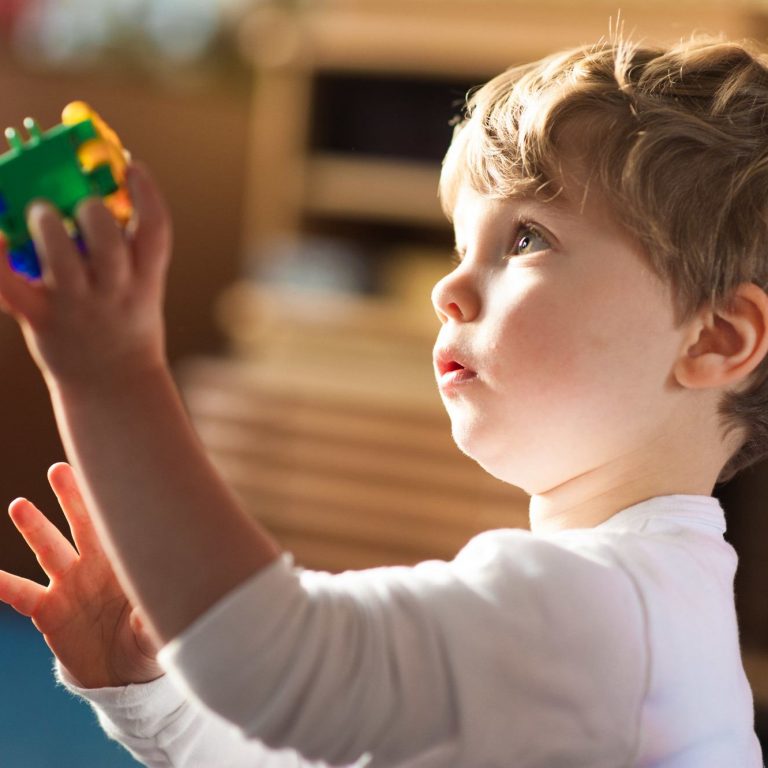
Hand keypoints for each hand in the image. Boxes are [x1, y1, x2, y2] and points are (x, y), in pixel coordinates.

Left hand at [0, 161, 171, 390]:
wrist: (114, 383)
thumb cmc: (124, 325)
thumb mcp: (142, 290)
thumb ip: (126, 252)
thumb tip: (93, 196)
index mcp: (145, 282)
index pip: (156, 233)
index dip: (148, 194)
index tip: (132, 165)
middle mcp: (115, 293)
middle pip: (109, 244)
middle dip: (92, 213)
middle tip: (80, 202)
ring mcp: (78, 307)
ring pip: (62, 260)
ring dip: (47, 226)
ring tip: (41, 213)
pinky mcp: (42, 318)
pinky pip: (11, 286)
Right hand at [0, 462, 162, 687]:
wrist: (120, 672)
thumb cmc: (146, 639)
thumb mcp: (155, 632)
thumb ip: (152, 620)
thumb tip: (150, 611)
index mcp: (125, 562)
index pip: (119, 526)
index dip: (113, 503)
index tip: (110, 473)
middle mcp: (94, 565)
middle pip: (83, 524)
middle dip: (72, 497)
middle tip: (60, 469)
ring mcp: (68, 585)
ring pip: (49, 550)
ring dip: (35, 528)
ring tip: (20, 505)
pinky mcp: (48, 611)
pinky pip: (22, 594)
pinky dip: (3, 585)